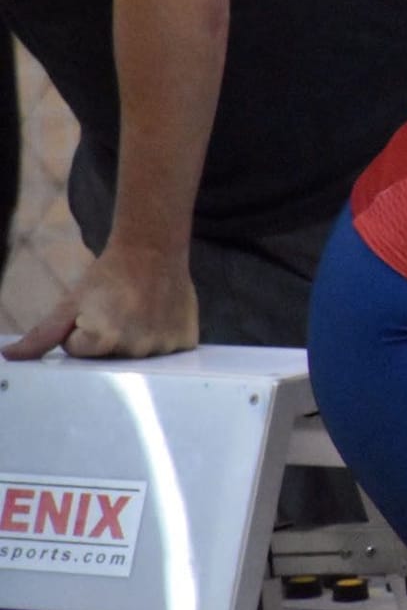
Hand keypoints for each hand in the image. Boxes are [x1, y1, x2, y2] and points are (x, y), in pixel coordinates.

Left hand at [1, 240, 197, 359]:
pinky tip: (159, 317)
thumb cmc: (108, 276)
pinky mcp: (186, 342)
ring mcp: (165, 346)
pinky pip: (167, 354)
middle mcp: (138, 348)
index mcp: (105, 339)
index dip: (80, 331)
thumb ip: (41, 335)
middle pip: (110, 359)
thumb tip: (8, 355)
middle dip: (107, 340)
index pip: (80, 352)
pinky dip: (161, 339)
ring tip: (140, 312)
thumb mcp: (71, 302)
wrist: (153, 250)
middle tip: (118, 311)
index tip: (95, 311)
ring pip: (138, 357)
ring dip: (135, 340)